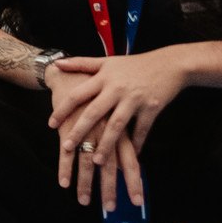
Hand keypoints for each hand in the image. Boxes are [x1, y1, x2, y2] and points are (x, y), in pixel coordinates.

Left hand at [50, 49, 188, 207]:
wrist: (170, 64)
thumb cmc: (134, 64)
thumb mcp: (106, 61)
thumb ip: (81, 63)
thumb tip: (56, 63)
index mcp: (103, 78)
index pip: (78, 95)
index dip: (63, 109)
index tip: (51, 124)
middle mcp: (117, 89)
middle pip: (94, 113)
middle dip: (79, 131)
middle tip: (67, 147)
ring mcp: (135, 100)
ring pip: (117, 126)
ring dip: (106, 144)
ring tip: (96, 161)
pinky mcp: (152, 108)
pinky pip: (142, 130)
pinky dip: (136, 144)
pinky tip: (130, 156)